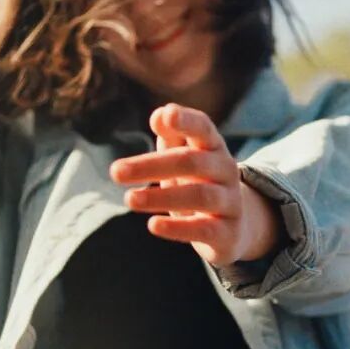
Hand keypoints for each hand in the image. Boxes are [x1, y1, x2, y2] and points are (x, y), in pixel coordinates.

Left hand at [109, 103, 280, 266]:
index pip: (203, 128)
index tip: (165, 116)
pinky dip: (178, 228)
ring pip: (200, 196)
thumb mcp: (183, 156)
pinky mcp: (228, 233)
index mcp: (213, 147)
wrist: (234, 226)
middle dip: (151, 166)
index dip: (186, 120)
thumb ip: (171, 135)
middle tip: (115, 172)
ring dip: (161, 197)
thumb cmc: (198, 182)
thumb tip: (158, 115)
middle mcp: (226, 171)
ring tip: (129, 199)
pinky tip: (153, 225)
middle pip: (191, 162)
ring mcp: (230, 202)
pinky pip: (204, 229)